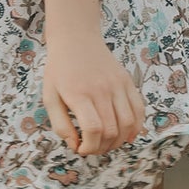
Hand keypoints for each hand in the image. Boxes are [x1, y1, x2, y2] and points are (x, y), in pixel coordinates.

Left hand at [42, 32, 145, 155]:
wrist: (76, 39)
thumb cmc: (60, 70)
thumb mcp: (50, 97)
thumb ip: (60, 125)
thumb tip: (76, 145)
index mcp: (79, 94)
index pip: (93, 129)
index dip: (89, 147)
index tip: (81, 149)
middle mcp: (102, 90)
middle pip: (112, 130)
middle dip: (102, 148)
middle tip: (92, 148)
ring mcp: (117, 85)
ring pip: (128, 123)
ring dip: (120, 141)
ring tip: (107, 143)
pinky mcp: (127, 82)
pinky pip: (139, 109)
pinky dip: (136, 127)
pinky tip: (127, 135)